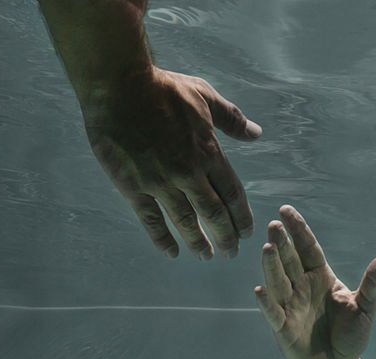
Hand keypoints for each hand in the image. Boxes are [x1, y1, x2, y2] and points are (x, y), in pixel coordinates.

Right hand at [82, 66, 260, 258]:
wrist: (118, 86)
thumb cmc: (163, 88)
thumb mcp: (205, 97)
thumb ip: (232, 120)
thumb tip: (257, 133)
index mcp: (208, 153)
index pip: (233, 195)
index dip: (242, 218)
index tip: (246, 233)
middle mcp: (188, 173)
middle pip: (215, 215)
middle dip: (226, 237)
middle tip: (231, 253)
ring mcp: (161, 182)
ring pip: (186, 222)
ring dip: (199, 243)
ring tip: (207, 256)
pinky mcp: (134, 186)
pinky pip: (152, 220)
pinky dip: (163, 239)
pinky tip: (172, 253)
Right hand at [254, 206, 375, 358]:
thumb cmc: (350, 335)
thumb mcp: (366, 306)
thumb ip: (374, 281)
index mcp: (321, 277)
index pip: (307, 248)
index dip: (298, 230)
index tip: (286, 210)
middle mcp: (302, 287)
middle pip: (290, 261)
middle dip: (282, 244)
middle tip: (275, 226)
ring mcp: (290, 306)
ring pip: (278, 282)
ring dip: (272, 267)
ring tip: (268, 248)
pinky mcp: (283, 328)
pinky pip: (273, 313)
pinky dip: (266, 303)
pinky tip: (260, 290)